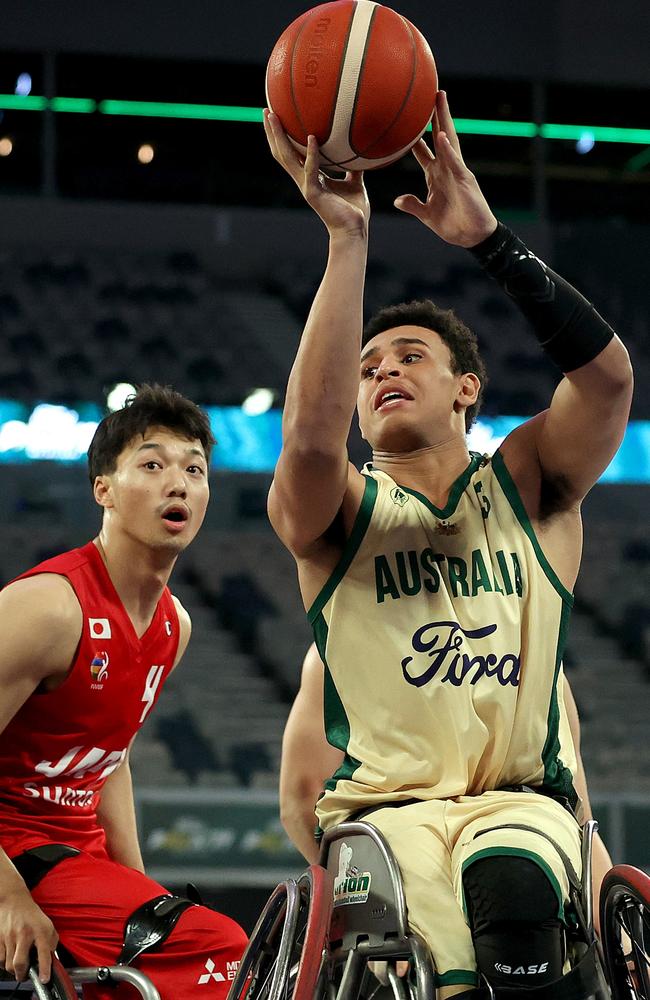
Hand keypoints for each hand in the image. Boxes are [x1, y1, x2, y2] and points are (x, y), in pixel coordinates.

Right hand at [0, 887, 57, 982]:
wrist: (14, 902)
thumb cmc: (32, 916)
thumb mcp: (48, 926)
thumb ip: (51, 943)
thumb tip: (52, 961)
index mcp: (40, 930)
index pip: (44, 951)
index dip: (44, 967)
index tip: (44, 979)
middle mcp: (24, 934)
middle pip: (20, 963)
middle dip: (22, 974)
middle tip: (25, 975)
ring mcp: (10, 936)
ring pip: (8, 964)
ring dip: (13, 969)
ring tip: (19, 963)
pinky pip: (0, 960)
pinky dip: (4, 963)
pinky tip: (10, 956)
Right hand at [264, 110, 369, 237]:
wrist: (354, 231)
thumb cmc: (355, 210)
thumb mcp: (356, 183)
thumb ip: (353, 168)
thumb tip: (361, 152)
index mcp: (311, 177)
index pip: (291, 153)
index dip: (282, 136)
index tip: (277, 116)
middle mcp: (304, 180)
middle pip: (281, 152)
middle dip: (272, 132)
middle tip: (266, 109)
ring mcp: (307, 186)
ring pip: (287, 158)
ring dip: (278, 136)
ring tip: (273, 116)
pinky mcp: (313, 193)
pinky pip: (311, 169)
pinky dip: (311, 153)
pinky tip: (311, 136)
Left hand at [394, 91, 497, 247]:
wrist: (472, 237)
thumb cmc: (453, 225)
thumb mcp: (426, 214)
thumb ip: (412, 205)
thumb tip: (397, 200)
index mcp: (435, 175)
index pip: (423, 149)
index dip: (414, 135)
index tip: (405, 117)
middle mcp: (446, 168)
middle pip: (439, 135)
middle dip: (433, 115)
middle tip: (428, 92)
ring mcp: (457, 171)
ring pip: (449, 140)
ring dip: (444, 120)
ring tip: (440, 98)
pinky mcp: (465, 180)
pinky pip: (455, 162)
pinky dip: (448, 149)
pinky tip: (443, 135)